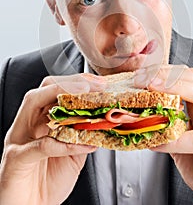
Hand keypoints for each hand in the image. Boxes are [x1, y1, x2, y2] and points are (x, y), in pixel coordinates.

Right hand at [0, 73, 105, 204]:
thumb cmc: (46, 183)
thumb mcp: (72, 155)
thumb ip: (82, 136)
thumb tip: (104, 122)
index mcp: (40, 120)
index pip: (55, 89)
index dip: (78, 82)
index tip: (100, 83)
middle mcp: (28, 123)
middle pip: (44, 89)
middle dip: (71, 82)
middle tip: (94, 85)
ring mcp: (19, 138)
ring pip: (34, 103)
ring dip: (60, 96)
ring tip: (85, 97)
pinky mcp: (16, 159)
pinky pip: (39, 145)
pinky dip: (61, 143)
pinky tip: (81, 144)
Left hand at [135, 65, 192, 204]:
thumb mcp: (184, 143)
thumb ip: (169, 130)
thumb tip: (141, 122)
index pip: (187, 77)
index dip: (163, 72)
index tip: (140, 74)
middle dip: (165, 74)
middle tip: (141, 78)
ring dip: (175, 88)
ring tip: (151, 89)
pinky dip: (175, 140)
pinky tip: (157, 144)